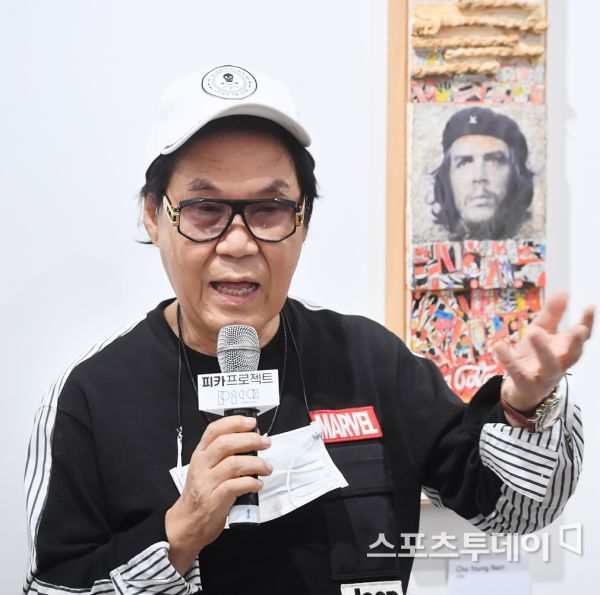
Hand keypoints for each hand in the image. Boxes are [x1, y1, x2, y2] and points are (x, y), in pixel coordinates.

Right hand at [165, 415, 271, 573]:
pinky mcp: (214, 500)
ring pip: (234, 464)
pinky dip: (251, 483)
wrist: (187, 522)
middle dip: (250, 440)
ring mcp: (207, 482)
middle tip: (265, 442)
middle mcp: (202, 465)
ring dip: (256, 464)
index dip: (234, 423)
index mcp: (200, 453)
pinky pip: (236, 486)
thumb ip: (224, 453)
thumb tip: (251, 439)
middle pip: (226, 444)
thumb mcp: (206, 467)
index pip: (214, 430)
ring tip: (266, 468)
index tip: (252, 422)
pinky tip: (258, 484)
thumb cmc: (202, 492)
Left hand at [494, 290, 593, 413]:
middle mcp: (560, 363)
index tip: (590, 307)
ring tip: (533, 332)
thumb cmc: (536, 356)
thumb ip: (552, 314)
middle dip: (576, 341)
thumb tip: (564, 292)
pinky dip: (508, 359)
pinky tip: (498, 346)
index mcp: (565, 349)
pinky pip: (517, 372)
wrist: (521, 388)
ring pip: (549, 365)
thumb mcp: (542, 332)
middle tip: (578, 329)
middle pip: (573, 354)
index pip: (581, 337)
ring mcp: (544, 375)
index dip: (587, 323)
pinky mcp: (525, 383)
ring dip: (543, 349)